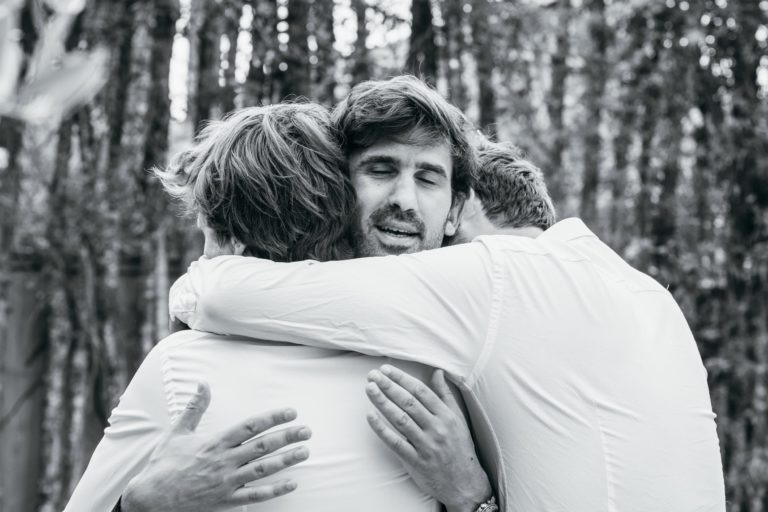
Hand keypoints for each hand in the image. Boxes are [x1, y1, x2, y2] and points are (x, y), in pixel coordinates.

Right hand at [122, 382, 310, 511]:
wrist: (150, 500)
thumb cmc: (164, 464)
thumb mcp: (177, 432)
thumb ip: (194, 407)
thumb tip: (202, 383)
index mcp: (214, 442)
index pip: (250, 426)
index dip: (272, 418)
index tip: (291, 412)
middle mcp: (224, 461)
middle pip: (262, 447)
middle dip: (287, 437)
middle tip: (307, 431)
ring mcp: (226, 482)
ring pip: (263, 470)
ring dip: (286, 461)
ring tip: (305, 452)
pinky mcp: (226, 501)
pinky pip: (255, 496)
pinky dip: (275, 490)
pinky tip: (292, 483)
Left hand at [365, 365, 491, 511]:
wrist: (464, 483)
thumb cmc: (460, 447)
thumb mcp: (458, 419)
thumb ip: (445, 395)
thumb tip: (438, 372)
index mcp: (446, 416)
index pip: (420, 391)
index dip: (402, 378)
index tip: (386, 370)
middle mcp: (436, 428)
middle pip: (409, 402)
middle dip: (389, 386)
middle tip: (372, 375)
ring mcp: (425, 445)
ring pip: (401, 419)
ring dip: (383, 402)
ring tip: (369, 389)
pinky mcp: (415, 461)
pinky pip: (396, 443)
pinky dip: (382, 429)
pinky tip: (370, 416)